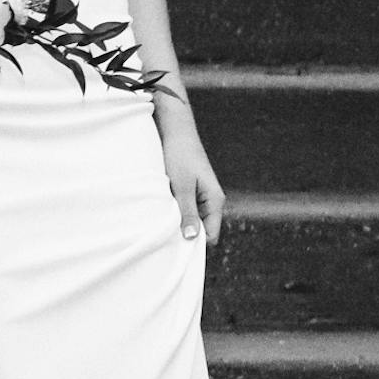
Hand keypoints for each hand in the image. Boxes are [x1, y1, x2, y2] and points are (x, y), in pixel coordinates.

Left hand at [157, 100, 226, 241]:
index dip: (196, 243)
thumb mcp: (181, 187)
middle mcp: (212, 201)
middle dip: (186, 233)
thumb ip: (188, 212)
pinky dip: (176, 212)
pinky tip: (163, 210)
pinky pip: (186, 210)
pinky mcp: (191, 192)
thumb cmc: (179, 156)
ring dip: (179, 222)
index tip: (176, 246)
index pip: (211, 235)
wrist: (175, 132)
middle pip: (202, 230)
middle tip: (166, 234)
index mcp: (215, 200)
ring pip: (193, 220)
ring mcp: (202, 197)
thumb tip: (193, 238)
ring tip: (163, 219)